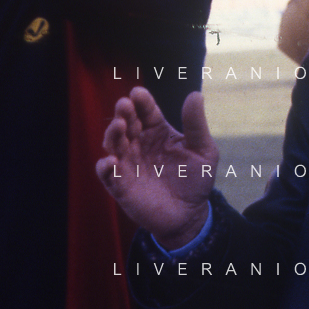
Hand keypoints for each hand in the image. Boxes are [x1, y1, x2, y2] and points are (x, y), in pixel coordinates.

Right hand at [96, 86, 217, 249]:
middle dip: (124, 112)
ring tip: (120, 126)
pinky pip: (107, 173)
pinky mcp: (121, 185)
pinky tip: (112, 161)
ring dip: (112, 133)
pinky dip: (105, 166)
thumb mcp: (203, 151)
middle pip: (127, 123)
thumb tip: (196, 94)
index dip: (141, 101)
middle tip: (125, 105)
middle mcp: (139, 143)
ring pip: (113, 143)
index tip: (137, 93)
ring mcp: (128, 163)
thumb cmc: (195, 180)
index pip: (146, 111)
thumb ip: (196, 124)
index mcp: (158, 131)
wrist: (190, 215)